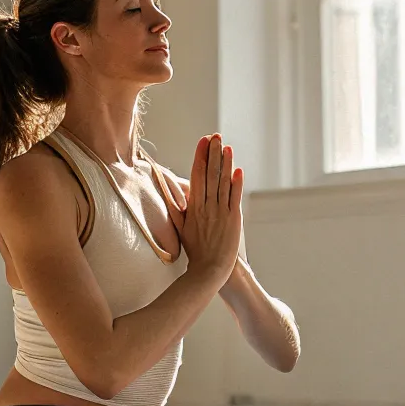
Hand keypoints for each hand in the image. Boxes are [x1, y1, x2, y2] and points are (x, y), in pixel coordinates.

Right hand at [164, 134, 242, 285]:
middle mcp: (207, 207)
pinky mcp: (234, 220)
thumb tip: (166, 187)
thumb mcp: (180, 226)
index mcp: (193, 207)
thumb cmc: (196, 248)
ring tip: (227, 147)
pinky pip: (235, 198)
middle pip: (210, 175)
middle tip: (216, 136)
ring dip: (225, 164)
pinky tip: (238, 170)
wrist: (210, 269)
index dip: (200, 157)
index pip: (197, 176)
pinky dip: (236, 184)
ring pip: (223, 183)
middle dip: (213, 154)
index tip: (203, 141)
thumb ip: (174, 205)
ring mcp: (221, 213)